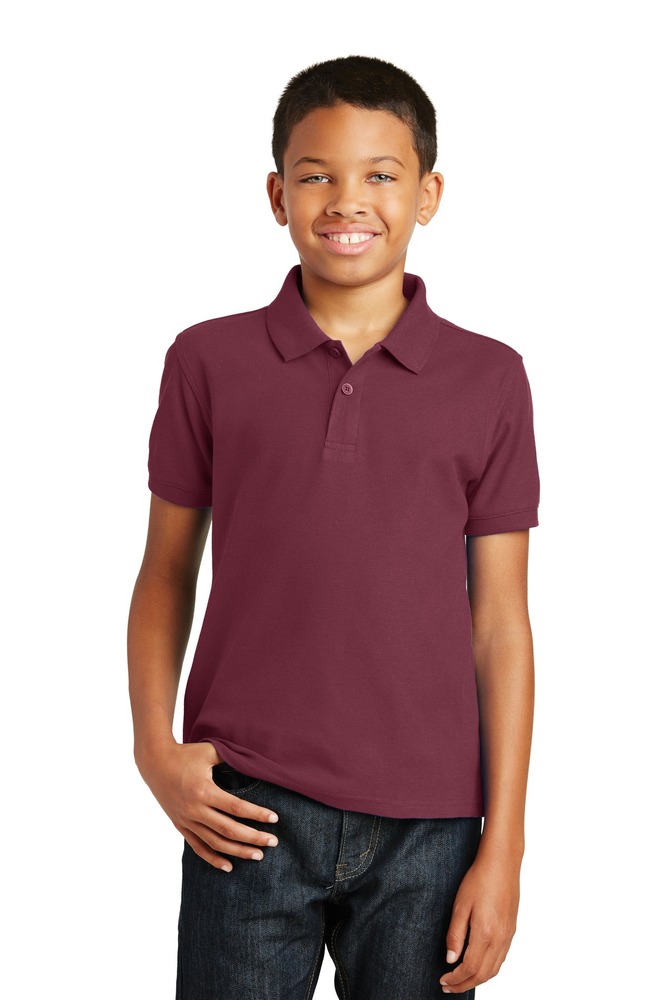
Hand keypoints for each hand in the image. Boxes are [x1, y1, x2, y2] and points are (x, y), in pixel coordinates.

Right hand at [138, 740, 279, 870]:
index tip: (275, 819)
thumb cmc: (185, 754)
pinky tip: (229, 867)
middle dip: (253, 838)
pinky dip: (213, 859)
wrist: (155, 763)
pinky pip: (198, 847)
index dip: (257, 814)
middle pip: (228, 829)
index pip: (236, 807)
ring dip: (237, 851)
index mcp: (203, 791)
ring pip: (215, 842)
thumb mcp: (209, 751)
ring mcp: (186, 820)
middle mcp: (194, 809)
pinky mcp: (180, 826)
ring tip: (258, 856)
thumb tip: (255, 761)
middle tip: (273, 842)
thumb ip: (231, 757)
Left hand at [439, 852, 519, 992]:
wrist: (502, 863)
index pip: (470, 968)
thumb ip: (455, 935)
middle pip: (483, 974)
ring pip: (494, 969)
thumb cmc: (479, 879)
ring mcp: (508, 935)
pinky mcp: (511, 930)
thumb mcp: (460, 905)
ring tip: (461, 980)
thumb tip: (450, 959)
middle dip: (465, 984)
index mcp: (485, 933)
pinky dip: (489, 969)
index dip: (456, 978)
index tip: (443, 980)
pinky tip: (478, 965)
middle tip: (448, 987)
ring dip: (477, 979)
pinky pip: (501, 958)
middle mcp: (500, 938)